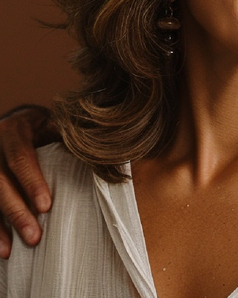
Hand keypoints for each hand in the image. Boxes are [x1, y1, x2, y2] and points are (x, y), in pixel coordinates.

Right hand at [0, 105, 59, 257]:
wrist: (19, 122)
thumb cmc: (44, 125)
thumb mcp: (54, 122)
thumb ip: (66, 135)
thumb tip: (94, 148)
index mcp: (14, 131)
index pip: (20, 158)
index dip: (31, 183)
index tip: (45, 207)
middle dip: (16, 212)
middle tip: (33, 236)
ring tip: (9, 251)